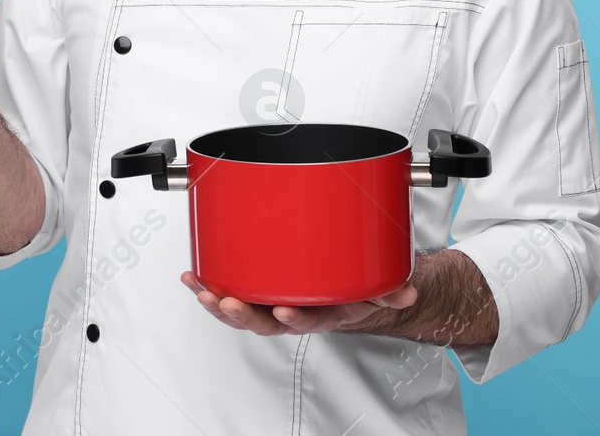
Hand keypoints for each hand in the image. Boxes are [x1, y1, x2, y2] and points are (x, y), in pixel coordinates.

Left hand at [181, 271, 417, 335]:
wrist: (345, 291)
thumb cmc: (354, 290)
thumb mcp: (377, 290)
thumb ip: (390, 290)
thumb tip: (405, 291)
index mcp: (320, 314)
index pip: (306, 320)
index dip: (294, 319)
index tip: (284, 311)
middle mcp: (291, 313)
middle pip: (262, 322)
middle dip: (241, 315)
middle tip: (226, 303)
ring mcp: (270, 305)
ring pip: (240, 313)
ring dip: (216, 303)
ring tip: (201, 290)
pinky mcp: (253, 292)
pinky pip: (227, 294)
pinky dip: (208, 286)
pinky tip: (194, 276)